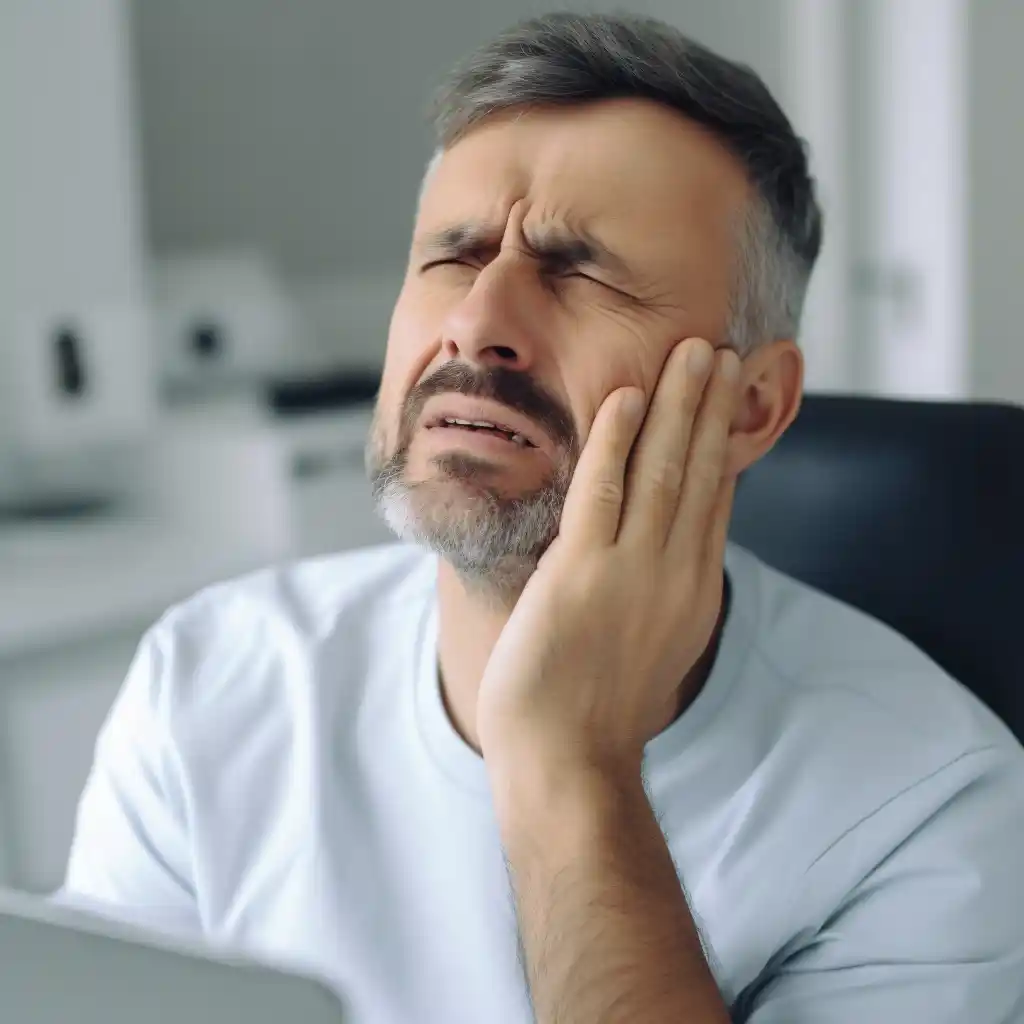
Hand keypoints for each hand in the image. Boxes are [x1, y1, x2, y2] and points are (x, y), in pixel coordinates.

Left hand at [477, 338, 740, 786]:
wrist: (568, 762)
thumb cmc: (595, 712)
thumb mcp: (651, 649)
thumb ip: (659, 596)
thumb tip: (658, 558)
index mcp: (693, 592)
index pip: (715, 501)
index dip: (722, 444)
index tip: (728, 400)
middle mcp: (675, 574)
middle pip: (701, 473)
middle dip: (711, 408)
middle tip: (722, 352)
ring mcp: (632, 572)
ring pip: (664, 470)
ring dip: (678, 406)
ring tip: (690, 353)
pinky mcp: (582, 573)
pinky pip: (604, 491)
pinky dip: (616, 440)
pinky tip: (628, 397)